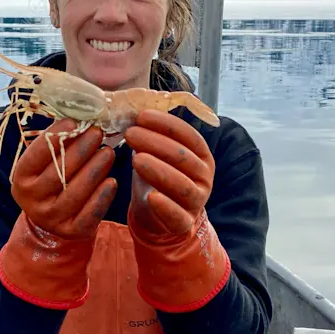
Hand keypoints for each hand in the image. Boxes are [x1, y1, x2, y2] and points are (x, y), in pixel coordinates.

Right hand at [11, 119, 116, 240]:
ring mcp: (50, 217)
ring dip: (94, 170)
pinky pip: (89, 214)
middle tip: (97, 132)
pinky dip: (102, 197)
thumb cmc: (50, 181)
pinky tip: (112, 181)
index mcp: (21, 178)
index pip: (37, 155)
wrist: (51, 221)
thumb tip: (78, 115)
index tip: (74, 121)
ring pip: (75, 192)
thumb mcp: (43, 165)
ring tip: (108, 152)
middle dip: (81, 150)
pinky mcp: (71, 231)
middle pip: (59, 172)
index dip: (55, 136)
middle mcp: (32, 199)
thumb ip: (55, 144)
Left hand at [124, 110, 214, 238]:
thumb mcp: (155, 153)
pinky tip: (150, 197)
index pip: (188, 135)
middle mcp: (204, 176)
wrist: (155, 215)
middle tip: (130, 134)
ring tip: (135, 159)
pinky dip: (165, 206)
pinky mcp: (185, 223)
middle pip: (184, 158)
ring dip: (159, 171)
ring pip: (182, 185)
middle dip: (156, 143)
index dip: (166, 124)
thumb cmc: (156, 177)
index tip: (141, 116)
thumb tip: (131, 110)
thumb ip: (150, 135)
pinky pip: (178, 216)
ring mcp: (197, 201)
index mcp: (201, 155)